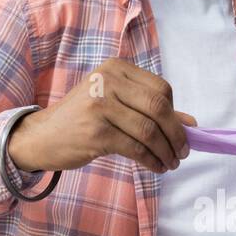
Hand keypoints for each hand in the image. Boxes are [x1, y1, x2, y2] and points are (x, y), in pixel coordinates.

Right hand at [7, 60, 196, 174]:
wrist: (42, 136)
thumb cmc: (83, 120)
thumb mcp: (115, 105)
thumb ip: (151, 110)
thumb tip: (192, 124)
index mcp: (115, 69)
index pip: (161, 88)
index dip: (175, 113)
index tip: (179, 132)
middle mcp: (107, 81)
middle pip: (158, 107)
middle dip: (176, 134)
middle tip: (183, 153)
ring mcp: (100, 105)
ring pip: (149, 130)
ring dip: (166, 151)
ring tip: (170, 163)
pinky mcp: (96, 131)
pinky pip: (136, 148)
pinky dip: (151, 160)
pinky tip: (156, 167)